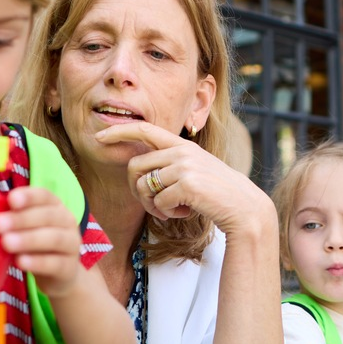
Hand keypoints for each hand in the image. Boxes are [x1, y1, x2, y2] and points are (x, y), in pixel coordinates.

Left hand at [0, 187, 83, 297]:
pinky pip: (54, 263)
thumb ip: (10, 220)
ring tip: (6, 243)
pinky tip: (20, 262)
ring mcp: (72, 245)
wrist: (59, 276)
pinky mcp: (69, 268)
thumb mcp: (24, 229)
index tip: (10, 200)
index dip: (28, 196)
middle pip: (47, 216)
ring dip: (28, 239)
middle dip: (21, 219)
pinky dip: (36, 262)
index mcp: (54, 207)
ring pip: (53, 239)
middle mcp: (66, 222)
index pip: (44, 195)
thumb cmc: (35, 246)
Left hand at [94, 121, 273, 235]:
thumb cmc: (215, 194)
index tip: (99, 137)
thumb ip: (170, 166)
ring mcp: (185, 166)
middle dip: (136, 190)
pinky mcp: (187, 184)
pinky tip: (185, 212)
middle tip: (152, 205)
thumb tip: (138, 175)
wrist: (244, 208)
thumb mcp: (193, 171)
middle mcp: (181, 151)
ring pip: (144, 187)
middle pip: (134, 167)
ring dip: (153, 206)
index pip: (144, 130)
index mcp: (181, 145)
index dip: (119, 132)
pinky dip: (167, 213)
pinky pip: (159, 202)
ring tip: (172, 211)